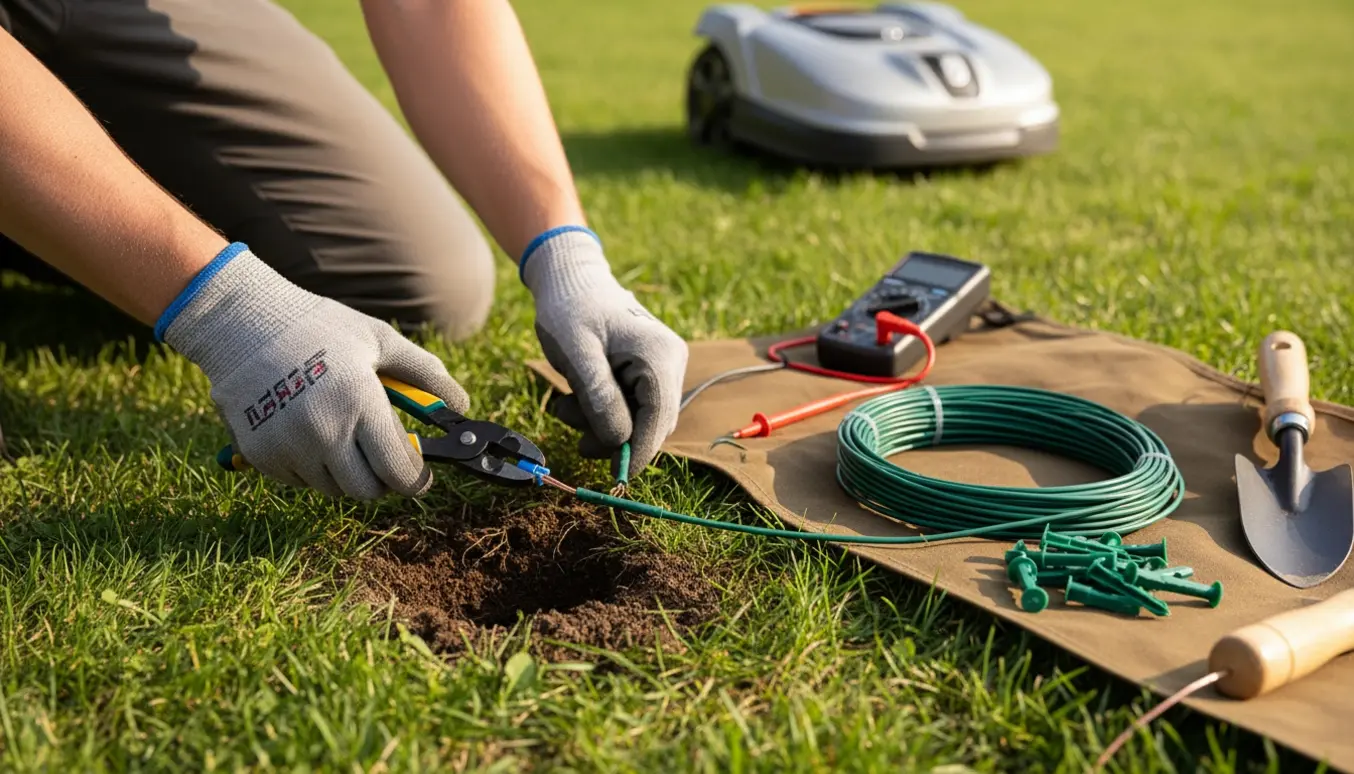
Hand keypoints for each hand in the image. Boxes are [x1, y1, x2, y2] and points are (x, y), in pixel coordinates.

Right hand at [159, 243, 468, 499]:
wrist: (241, 323)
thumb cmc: (319, 328)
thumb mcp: (379, 339)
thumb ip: (425, 374)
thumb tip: (462, 406)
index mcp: (360, 403)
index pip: (399, 471)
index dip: (416, 480)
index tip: (421, 475)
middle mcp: (324, 433)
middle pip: (367, 491)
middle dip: (384, 481)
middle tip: (386, 461)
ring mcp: (289, 447)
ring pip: (333, 489)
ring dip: (347, 474)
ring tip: (344, 436)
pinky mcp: (261, 455)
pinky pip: (300, 481)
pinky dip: (312, 468)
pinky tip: (310, 433)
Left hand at [522, 228, 687, 478]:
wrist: (570, 278)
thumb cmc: (570, 309)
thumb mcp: (577, 353)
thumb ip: (599, 397)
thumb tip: (619, 441)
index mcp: (659, 355)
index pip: (658, 418)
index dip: (639, 453)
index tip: (617, 479)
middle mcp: (670, 361)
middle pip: (652, 422)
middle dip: (614, 436)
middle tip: (575, 438)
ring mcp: (662, 366)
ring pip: (640, 417)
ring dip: (603, 423)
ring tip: (566, 405)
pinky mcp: (648, 370)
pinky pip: (633, 404)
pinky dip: (605, 410)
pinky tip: (578, 397)